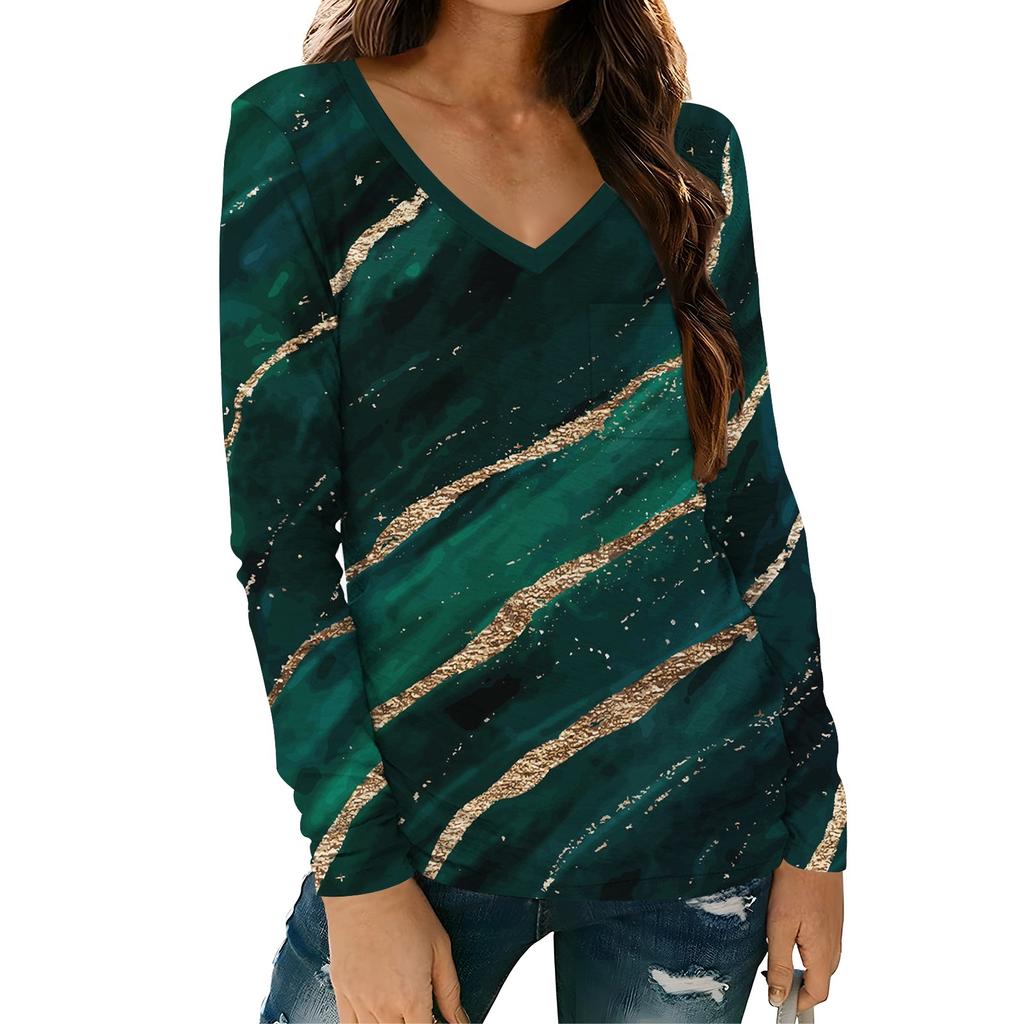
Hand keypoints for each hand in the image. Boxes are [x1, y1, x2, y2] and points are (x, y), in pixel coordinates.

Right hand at [322, 875, 466, 1023]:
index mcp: (412, 998)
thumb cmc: (405, 911)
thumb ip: (450, 991)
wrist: (367, 889)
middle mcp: (383, 1007)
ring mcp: (359, 1002)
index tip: (437, 1019)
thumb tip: (460, 1020)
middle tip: (422, 1012)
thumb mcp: (440, 947)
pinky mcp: (341, 992)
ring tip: (402, 1011)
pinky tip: (377, 1014)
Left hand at [765, 859, 843, 1013]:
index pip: (818, 993)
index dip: (799, 1002)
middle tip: (772, 976)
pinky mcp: (831, 916)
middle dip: (798, 984)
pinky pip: (822, 942)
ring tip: (777, 953)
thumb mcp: (779, 927)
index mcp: (824, 952)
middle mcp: (834, 944)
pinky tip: (789, 932)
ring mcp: (835, 929)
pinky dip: (807, 947)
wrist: (810, 849)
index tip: (780, 1002)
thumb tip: (778, 996)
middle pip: (820, 979)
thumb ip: (779, 964)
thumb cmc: (795, 884)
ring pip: (821, 960)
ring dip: (802, 965)